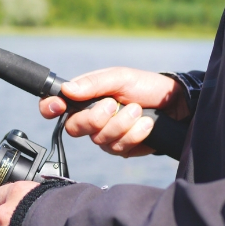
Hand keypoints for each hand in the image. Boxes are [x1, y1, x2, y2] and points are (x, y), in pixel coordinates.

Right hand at [39, 68, 188, 157]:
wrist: (175, 105)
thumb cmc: (145, 86)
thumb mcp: (120, 77)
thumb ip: (93, 83)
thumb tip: (67, 90)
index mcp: (85, 97)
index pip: (56, 105)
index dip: (49, 107)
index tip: (58, 106)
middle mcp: (90, 118)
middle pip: (74, 127)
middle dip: (95, 118)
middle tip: (113, 104)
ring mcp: (104, 135)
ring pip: (99, 139)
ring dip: (122, 124)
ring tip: (138, 111)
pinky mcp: (121, 148)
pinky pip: (118, 148)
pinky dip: (135, 134)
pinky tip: (146, 124)